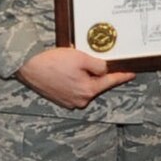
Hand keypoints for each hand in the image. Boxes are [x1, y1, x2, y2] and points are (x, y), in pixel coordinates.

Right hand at [16, 47, 135, 110]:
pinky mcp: (60, 100)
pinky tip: (64, 71)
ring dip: (82, 76)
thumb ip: (98, 65)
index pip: (110, 82)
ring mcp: (69, 102)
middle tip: (84, 60)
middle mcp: (80, 100)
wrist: (28, 66)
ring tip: (69, 64)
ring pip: (84, 86)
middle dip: (95, 73)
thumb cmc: (53, 61)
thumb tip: (105, 70)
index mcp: (88, 90)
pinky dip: (73, 80)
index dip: (122, 76)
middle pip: (96, 84)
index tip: (132, 73)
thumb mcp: (81, 58)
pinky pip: (73, 89)